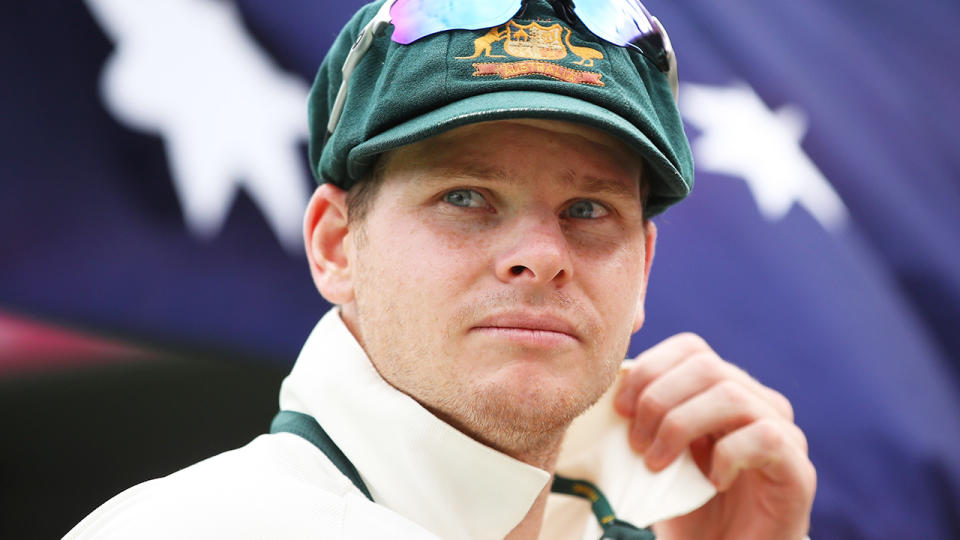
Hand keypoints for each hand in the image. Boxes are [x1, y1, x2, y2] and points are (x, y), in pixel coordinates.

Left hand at [614, 333, 815, 539]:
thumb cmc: (687, 507)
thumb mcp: (655, 453)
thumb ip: (643, 417)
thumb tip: (612, 384)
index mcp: (724, 390)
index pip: (690, 348)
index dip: (650, 368)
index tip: (620, 407)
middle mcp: (759, 402)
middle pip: (706, 366)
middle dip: (658, 399)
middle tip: (636, 443)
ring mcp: (784, 433)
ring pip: (731, 396)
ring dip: (681, 426)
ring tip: (657, 464)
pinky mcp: (797, 470)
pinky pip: (763, 438)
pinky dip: (726, 456)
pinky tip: (710, 482)